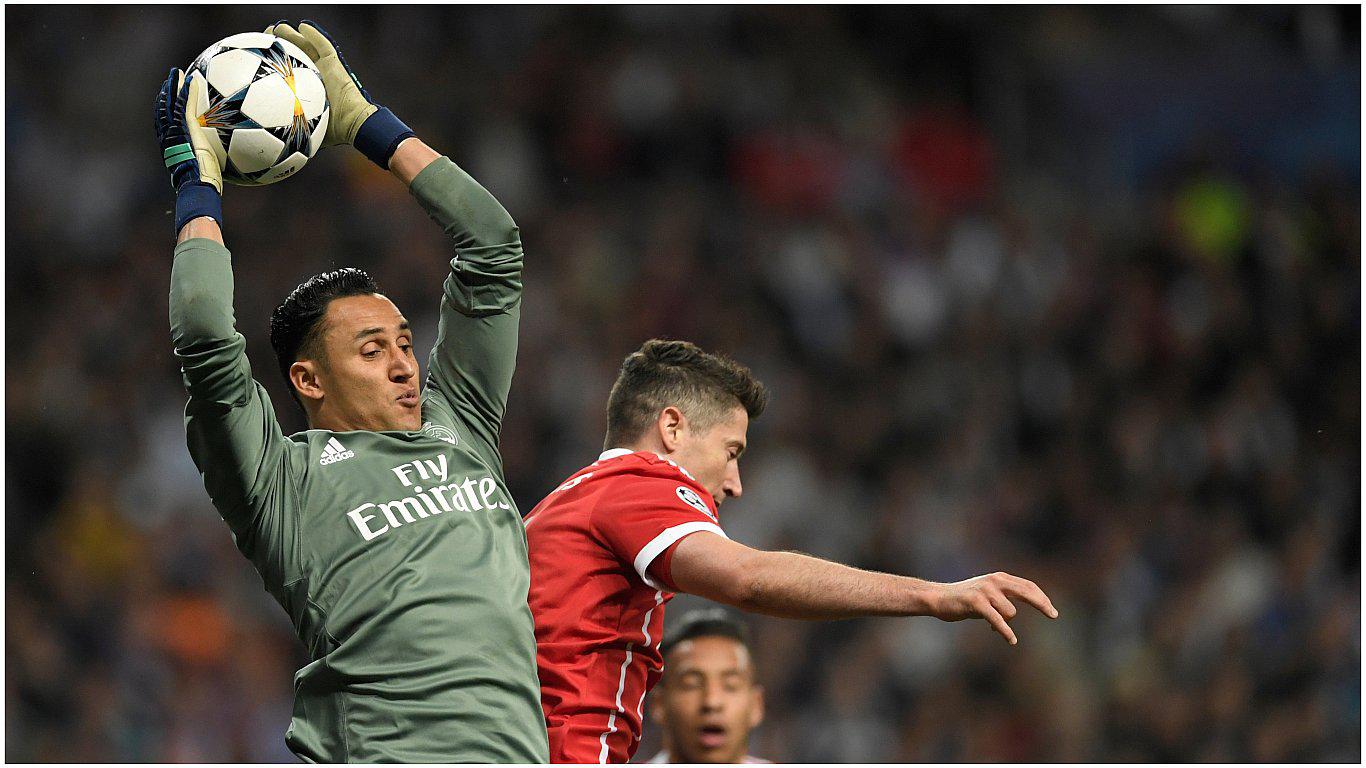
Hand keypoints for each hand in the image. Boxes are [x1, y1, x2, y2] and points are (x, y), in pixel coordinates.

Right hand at [153, 67, 222, 231]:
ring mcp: (176, 132)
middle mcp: (169, 138)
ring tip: (175, 73)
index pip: (164, 126)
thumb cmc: (202, 187)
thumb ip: (205, 166)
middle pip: (162, 111)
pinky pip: (185, 105)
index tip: (166, 103)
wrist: (198, 187)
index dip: (163, 113)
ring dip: (172, 86)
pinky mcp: (186, 128)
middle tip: (168, 81)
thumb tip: (215, 170)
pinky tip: (191, 79)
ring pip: (169, 104)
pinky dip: (187, 91)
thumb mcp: (201, 174)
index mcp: (171, 148)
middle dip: (163, 94)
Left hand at [265, 20, 413, 167]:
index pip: (286, 70)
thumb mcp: (304, 133)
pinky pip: (324, 45)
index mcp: (306, 89)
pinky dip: (315, 34)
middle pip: (293, 53)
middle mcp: (314, 76)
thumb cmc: (333, 131)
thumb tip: (267, 149)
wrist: (354, 125)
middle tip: (263, 38)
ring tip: (277, 28)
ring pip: (306, 45)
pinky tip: (304, 25)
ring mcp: (325, 68)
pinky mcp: (336, 64)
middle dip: (278, 44)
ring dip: (292, 34)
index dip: (272, 62)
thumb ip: (289, 133)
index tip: (257, 57)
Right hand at [927, 572, 1057, 644]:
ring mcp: (985, 591)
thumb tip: (1015, 611)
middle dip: (1042, 604)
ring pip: (1010, 611)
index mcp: (998, 578)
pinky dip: (1005, 631)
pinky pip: (997, 620)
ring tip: (989, 622)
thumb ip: (1002, 598)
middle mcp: (994, 581)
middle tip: (1054, 616)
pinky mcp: (976, 603)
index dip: (1042, 598)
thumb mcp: (986, 595)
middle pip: (1027, 591)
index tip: (1052, 610)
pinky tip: (1012, 640)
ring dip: (1004, 622)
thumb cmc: (963, 600)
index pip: (1028, 586)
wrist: (937, 598)